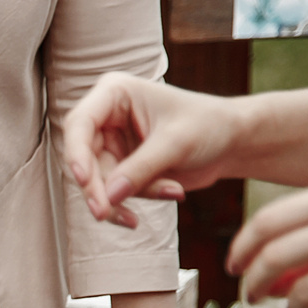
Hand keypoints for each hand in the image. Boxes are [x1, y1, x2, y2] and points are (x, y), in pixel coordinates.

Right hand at [62, 73, 240, 227]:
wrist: (231, 141)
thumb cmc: (209, 125)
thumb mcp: (177, 143)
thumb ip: (140, 168)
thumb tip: (107, 197)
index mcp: (115, 94)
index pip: (79, 124)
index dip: (75, 153)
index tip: (84, 180)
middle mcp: (106, 118)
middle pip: (81, 159)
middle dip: (96, 188)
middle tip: (106, 212)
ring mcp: (110, 145)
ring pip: (95, 182)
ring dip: (125, 197)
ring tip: (169, 193)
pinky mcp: (119, 168)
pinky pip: (111, 193)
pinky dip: (133, 201)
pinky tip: (167, 196)